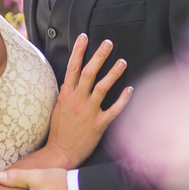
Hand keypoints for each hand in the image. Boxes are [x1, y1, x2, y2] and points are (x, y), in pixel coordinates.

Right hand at [45, 34, 132, 168]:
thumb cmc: (59, 129)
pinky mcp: (99, 124)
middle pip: (89, 73)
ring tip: (122, 61)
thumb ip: (66, 91)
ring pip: (102, 88)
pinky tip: (130, 89)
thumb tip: (71, 77)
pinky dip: (122, 99)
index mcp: (66, 94)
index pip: (73, 67)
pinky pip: (113, 110)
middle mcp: (78, 100)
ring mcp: (89, 112)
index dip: (78, 51)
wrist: (61, 152)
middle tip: (108, 43)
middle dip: (99, 56)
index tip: (84, 37)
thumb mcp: (58, 106)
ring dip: (113, 73)